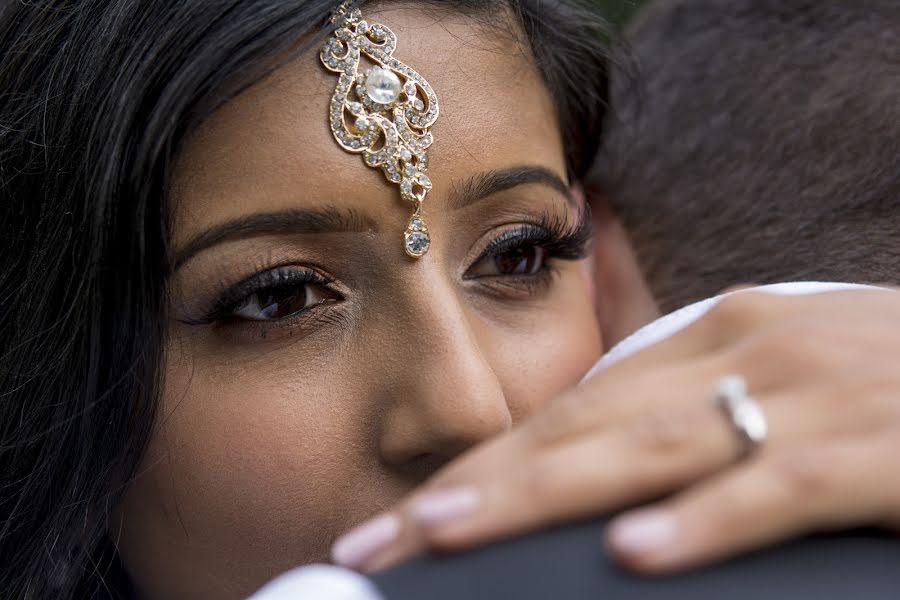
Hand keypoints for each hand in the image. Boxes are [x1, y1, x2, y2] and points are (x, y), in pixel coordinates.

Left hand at [331, 289, 899, 573]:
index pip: (574, 405)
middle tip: (382, 536)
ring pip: (652, 447)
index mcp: (717, 336)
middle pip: (584, 424)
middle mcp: (748, 349)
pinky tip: (635, 554)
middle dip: (474, 484)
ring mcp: (812, 390)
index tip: (407, 513)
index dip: (484, 460)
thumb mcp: (781, 389)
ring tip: (446, 536)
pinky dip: (705, 520)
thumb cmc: (889, 390)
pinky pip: (779, 485)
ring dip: (540, 494)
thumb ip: (695, 418)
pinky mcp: (882, 445)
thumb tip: (604, 487)